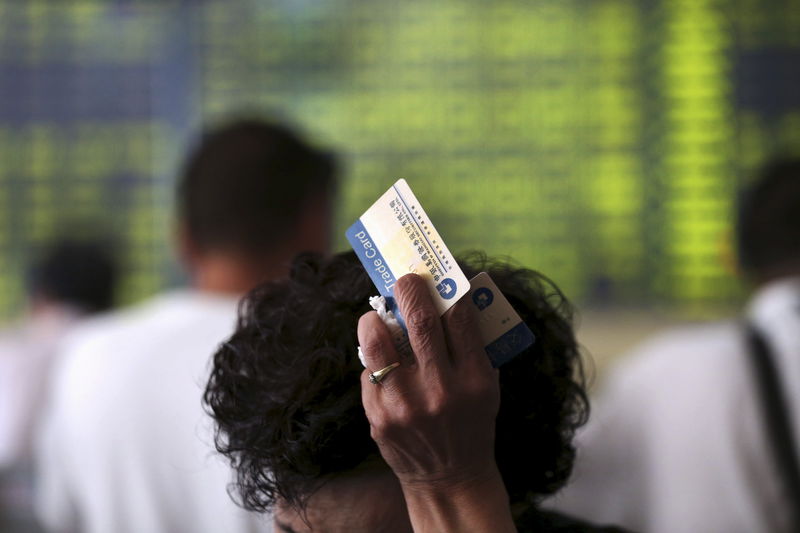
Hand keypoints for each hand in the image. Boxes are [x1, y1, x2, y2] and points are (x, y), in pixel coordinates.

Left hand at [359, 274, 514, 531]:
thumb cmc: (471, 423)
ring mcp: (406, 406)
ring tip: (375, 315)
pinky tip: (378, 359)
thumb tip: (447, 299)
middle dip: (410, 291)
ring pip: (379, 343)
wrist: (449, 478)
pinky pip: (368, 373)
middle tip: (404, 279)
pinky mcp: (379, 418)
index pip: (459, 319)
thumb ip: (471, 348)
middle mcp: (441, 391)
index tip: (437, 277)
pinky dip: (372, 360)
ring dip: (374, 320)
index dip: (447, 291)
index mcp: (474, 380)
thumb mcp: (486, 388)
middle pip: (421, 322)